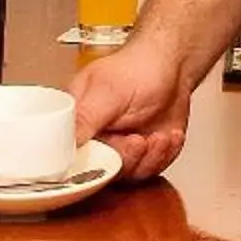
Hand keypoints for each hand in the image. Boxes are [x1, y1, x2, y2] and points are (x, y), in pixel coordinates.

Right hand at [70, 40, 196, 180]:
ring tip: (160, 136)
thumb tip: (66, 142)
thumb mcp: (107, 91)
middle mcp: (96, 137)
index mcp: (77, 121)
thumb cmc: (137, 68)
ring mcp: (120, 148)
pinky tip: (170, 136)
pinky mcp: (143, 155)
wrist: (173, 67)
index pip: (70, 154)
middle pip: (103, 169)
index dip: (87, 163)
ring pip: (129, 173)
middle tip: (139, 140)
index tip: (108, 155)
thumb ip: (85, 118)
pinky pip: (150, 170)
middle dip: (127, 157)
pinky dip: (164, 155)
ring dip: (149, 157)